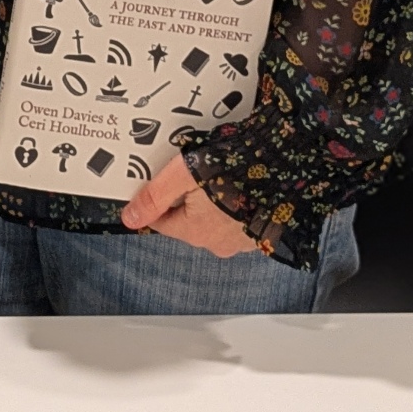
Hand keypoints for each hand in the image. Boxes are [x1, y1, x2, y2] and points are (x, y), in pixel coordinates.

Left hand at [121, 154, 257, 256]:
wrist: (284, 167)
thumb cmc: (234, 169)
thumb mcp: (183, 175)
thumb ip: (154, 197)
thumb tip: (128, 218)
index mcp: (195, 232)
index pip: (160, 222)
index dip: (156, 198)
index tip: (161, 179)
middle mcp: (218, 244)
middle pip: (186, 220)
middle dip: (184, 197)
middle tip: (192, 170)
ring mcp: (241, 240)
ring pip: (212, 219)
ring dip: (210, 201)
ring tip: (217, 172)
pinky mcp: (260, 231)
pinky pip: (235, 218)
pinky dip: (232, 204)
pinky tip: (236, 183)